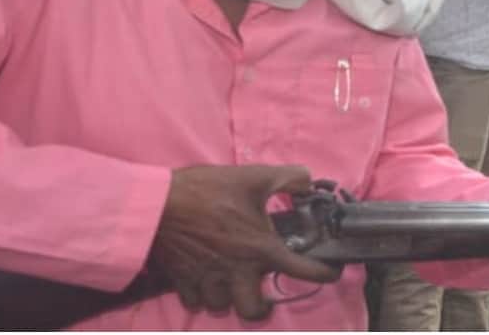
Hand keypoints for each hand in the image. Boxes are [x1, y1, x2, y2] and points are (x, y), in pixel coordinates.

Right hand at [147, 165, 339, 320]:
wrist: (157, 203)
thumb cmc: (207, 190)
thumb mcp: (255, 176)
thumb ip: (289, 178)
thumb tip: (308, 181)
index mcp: (260, 249)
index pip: (302, 271)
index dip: (324, 274)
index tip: (332, 273)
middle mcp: (236, 272)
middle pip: (253, 311)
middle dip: (262, 308)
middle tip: (265, 295)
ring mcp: (207, 280)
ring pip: (222, 307)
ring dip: (230, 298)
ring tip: (234, 283)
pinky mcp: (182, 280)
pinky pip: (195, 300)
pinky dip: (202, 294)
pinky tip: (206, 279)